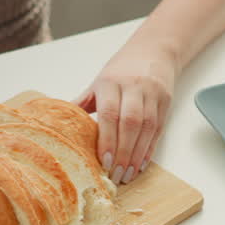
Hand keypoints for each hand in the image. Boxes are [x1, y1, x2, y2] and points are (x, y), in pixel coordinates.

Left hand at [75, 41, 177, 183]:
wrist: (154, 49)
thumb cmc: (121, 70)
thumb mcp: (98, 82)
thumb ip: (82, 103)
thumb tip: (58, 124)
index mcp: (110, 82)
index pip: (110, 113)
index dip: (107, 139)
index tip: (103, 161)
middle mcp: (133, 87)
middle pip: (130, 123)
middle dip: (123, 152)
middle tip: (115, 175)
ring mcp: (152, 94)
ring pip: (147, 128)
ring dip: (137, 155)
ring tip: (127, 175)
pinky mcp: (166, 101)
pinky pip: (158, 128)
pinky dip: (149, 149)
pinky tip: (140, 164)